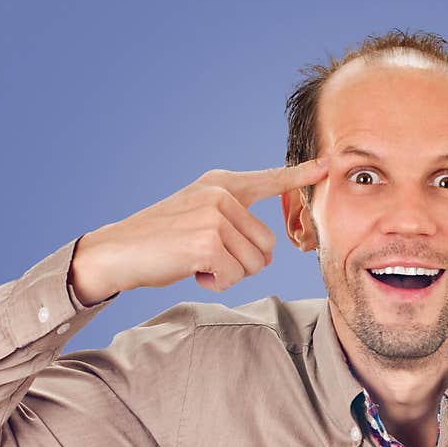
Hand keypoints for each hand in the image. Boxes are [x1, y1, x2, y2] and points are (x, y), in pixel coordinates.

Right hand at [68, 158, 328, 302]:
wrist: (117, 251)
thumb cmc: (157, 242)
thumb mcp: (195, 218)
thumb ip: (230, 221)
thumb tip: (265, 253)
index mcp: (220, 184)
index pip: (269, 179)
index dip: (302, 174)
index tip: (330, 163)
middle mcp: (221, 194)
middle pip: (266, 244)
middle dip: (243, 263)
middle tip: (207, 260)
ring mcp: (215, 215)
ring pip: (253, 263)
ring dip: (228, 274)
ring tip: (195, 263)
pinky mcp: (208, 241)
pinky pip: (234, 276)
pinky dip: (216, 282)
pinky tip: (191, 271)